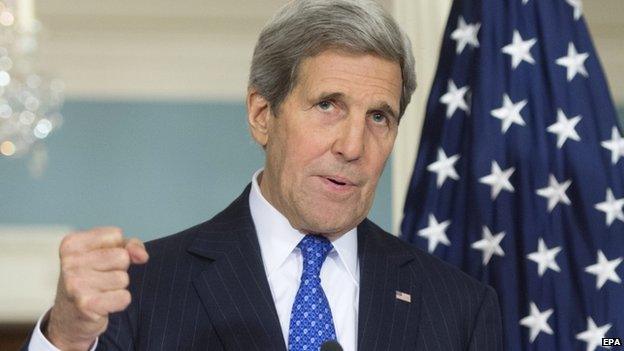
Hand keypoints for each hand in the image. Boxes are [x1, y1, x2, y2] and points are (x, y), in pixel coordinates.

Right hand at [44, 227, 148, 350]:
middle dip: (118, 268)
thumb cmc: (93, 276)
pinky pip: (124, 297)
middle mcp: (69, 263)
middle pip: (122, 257)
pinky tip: (103, 304)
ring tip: (99, 291)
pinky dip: (119, 302)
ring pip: (123, 278)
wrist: (71, 316)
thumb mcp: (109, 252)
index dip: (116, 248)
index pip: (115, 235)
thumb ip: (130, 245)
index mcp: (71, 244)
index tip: (99, 260)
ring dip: (117, 287)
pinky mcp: (86, 305)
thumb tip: (142, 256)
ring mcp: (75, 284)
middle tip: (100, 278)